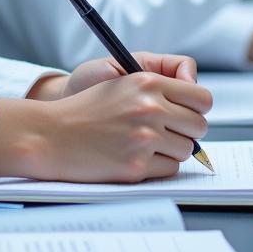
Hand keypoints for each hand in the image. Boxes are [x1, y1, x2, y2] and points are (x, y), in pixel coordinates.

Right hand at [0, 56, 210, 182]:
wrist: (51, 134)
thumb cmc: (85, 109)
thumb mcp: (120, 83)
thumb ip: (158, 87)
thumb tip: (194, 105)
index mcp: (147, 82)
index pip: (201, 97)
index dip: (197, 107)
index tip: (187, 113)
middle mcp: (149, 108)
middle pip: (199, 126)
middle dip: (187, 130)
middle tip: (168, 132)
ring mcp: (144, 139)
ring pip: (186, 150)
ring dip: (171, 150)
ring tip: (143, 143)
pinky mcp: (136, 166)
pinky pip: (169, 169)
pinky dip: (157, 166)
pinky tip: (134, 157)